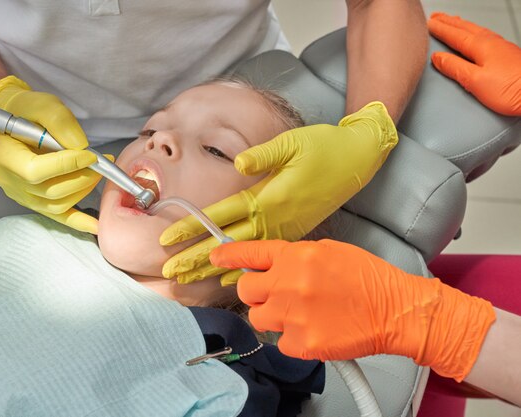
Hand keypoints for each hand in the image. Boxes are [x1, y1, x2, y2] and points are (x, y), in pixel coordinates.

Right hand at [0, 76, 104, 233]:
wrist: (18, 117)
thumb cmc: (28, 110)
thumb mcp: (43, 105)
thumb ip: (60, 122)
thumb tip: (80, 146)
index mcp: (3, 155)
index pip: (35, 171)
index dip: (66, 165)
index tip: (90, 155)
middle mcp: (8, 180)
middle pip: (49, 191)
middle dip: (82, 177)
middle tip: (101, 163)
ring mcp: (21, 194)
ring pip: (57, 204)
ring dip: (84, 189)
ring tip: (98, 172)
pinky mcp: (35, 201)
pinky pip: (58, 216)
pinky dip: (78, 221)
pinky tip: (96, 225)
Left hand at [160, 102, 397, 284]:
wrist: (358, 160)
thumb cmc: (324, 148)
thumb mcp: (293, 143)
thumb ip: (263, 155)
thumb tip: (237, 165)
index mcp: (269, 197)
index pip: (221, 216)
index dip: (191, 228)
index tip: (165, 240)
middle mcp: (274, 219)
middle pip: (227, 243)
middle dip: (195, 259)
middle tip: (167, 272)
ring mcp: (284, 229)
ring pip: (243, 255)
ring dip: (213, 269)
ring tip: (187, 282)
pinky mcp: (293, 232)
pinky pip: (263, 257)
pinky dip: (243, 270)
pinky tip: (226, 280)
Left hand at [210, 239, 495, 381]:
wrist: (395, 309)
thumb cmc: (368, 278)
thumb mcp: (329, 252)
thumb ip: (295, 258)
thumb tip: (270, 265)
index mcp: (295, 256)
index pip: (249, 253)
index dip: (228, 255)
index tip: (216, 257)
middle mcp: (288, 284)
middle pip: (246, 291)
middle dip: (257, 292)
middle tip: (275, 294)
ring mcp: (293, 316)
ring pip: (259, 319)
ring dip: (273, 316)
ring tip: (299, 314)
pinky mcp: (302, 344)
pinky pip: (281, 342)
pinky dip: (293, 338)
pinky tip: (314, 329)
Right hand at [428, 12, 520, 115]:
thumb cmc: (511, 89)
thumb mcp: (474, 81)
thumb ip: (454, 68)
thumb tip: (438, 58)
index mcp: (481, 46)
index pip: (454, 35)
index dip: (440, 29)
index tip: (428, 25)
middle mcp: (492, 43)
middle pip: (465, 29)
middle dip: (449, 22)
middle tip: (436, 18)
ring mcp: (502, 48)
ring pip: (476, 30)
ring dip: (461, 25)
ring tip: (453, 22)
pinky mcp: (509, 55)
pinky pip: (485, 36)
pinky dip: (474, 32)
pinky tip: (475, 36)